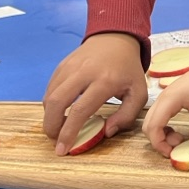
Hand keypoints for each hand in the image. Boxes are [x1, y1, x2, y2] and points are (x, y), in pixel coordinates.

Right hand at [43, 33, 147, 154]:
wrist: (116, 39)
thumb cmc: (128, 70)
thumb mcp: (138, 93)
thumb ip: (126, 116)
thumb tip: (105, 132)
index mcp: (105, 81)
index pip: (80, 111)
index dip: (68, 133)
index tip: (62, 149)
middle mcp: (84, 72)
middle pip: (57, 102)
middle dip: (51, 126)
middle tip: (55, 140)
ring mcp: (70, 67)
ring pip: (50, 96)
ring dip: (49, 116)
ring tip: (58, 128)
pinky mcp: (62, 65)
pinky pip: (50, 88)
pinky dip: (50, 104)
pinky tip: (59, 112)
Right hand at [143, 59, 188, 155]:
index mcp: (169, 100)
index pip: (153, 126)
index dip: (159, 143)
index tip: (171, 153)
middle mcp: (162, 98)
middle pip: (147, 125)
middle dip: (158, 140)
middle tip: (176, 146)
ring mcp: (163, 98)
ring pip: (151, 121)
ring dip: (160, 134)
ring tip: (179, 138)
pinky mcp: (167, 99)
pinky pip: (157, 116)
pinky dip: (162, 127)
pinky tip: (176, 131)